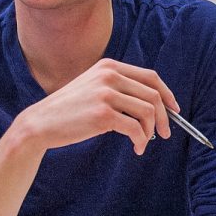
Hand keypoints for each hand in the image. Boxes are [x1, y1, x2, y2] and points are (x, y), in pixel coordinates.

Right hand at [15, 58, 176, 155]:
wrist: (40, 123)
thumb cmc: (69, 110)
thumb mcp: (93, 87)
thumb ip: (118, 87)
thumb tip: (153, 104)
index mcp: (109, 66)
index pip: (150, 77)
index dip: (167, 94)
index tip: (174, 110)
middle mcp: (110, 76)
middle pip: (153, 94)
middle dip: (165, 117)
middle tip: (164, 134)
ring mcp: (106, 94)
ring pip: (148, 112)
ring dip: (151, 131)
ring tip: (143, 143)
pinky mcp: (103, 114)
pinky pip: (136, 128)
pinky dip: (141, 141)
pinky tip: (136, 148)